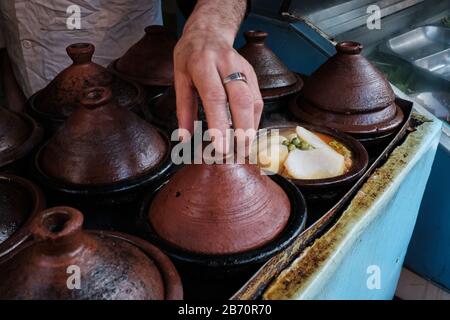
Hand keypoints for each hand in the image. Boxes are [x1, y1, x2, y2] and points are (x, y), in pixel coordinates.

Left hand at [173, 3, 262, 153]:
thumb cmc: (191, 56)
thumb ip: (183, 108)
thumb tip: (184, 138)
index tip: (221, 147)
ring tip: (244, 149)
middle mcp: (227, 64)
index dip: (219, 123)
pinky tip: (248, 134)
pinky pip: (257, 100)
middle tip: (237, 153)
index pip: (214, 97)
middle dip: (242, 130)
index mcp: (203, 64)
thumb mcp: (179, 78)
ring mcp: (243, 68)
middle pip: (241, 100)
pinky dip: (254, 120)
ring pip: (253, 100)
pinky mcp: (253, 74)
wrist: (209, 32)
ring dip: (251, 128)